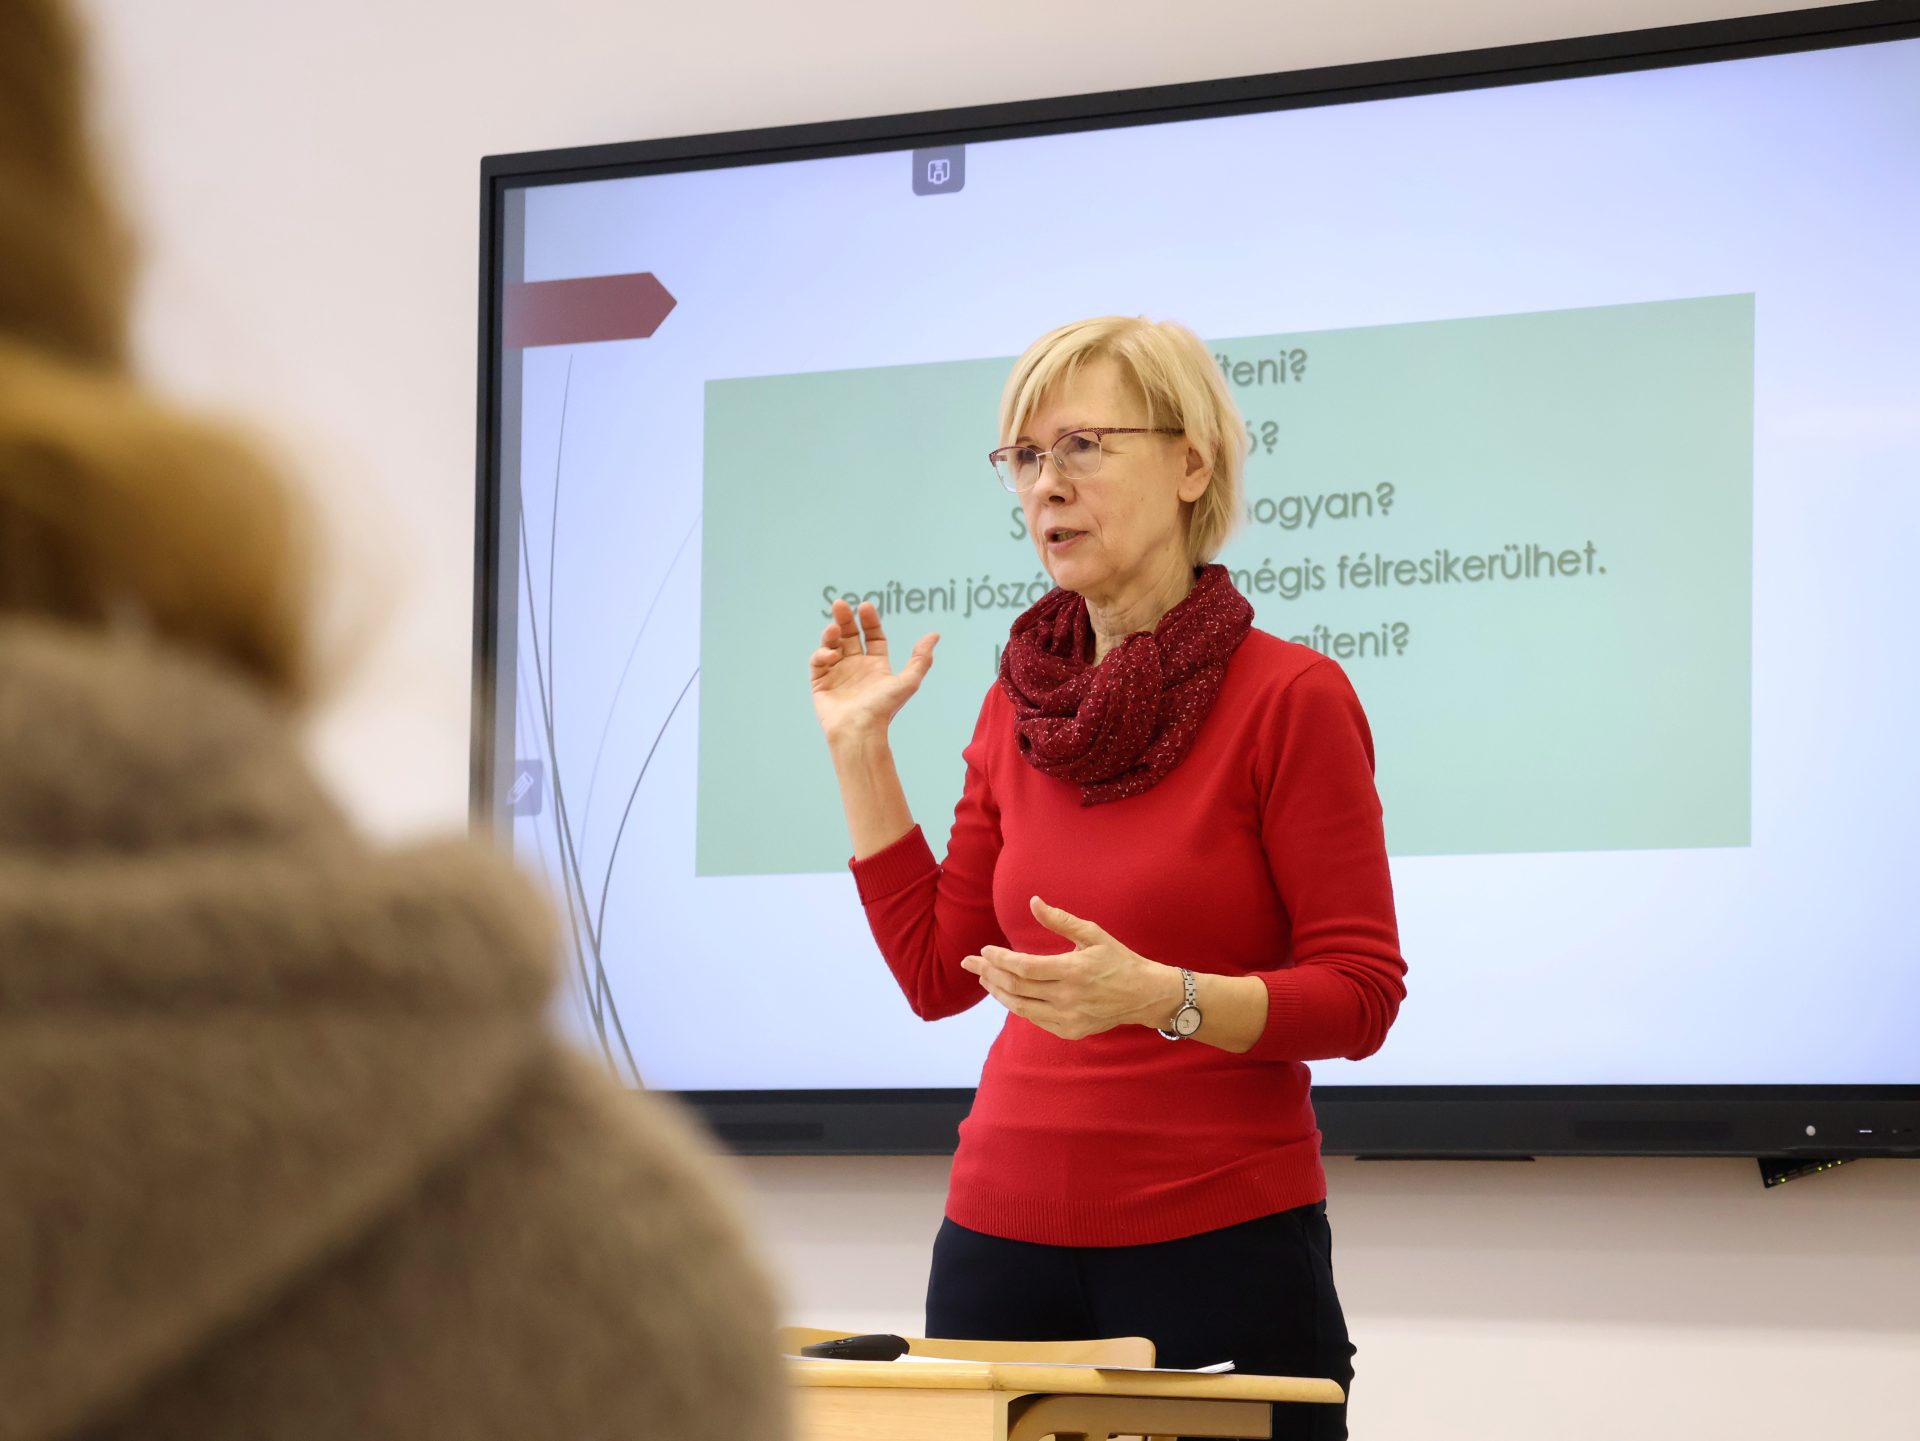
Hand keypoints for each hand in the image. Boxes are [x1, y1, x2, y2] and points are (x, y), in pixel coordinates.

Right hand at [809, 599, 937, 744]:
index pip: (872, 636)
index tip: (865, 606)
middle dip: (844, 619)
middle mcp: (856, 668)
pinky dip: (821, 654)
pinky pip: (818, 662)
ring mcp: (838, 674)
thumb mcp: (908, 681)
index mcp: (876, 666)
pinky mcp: (821, 684)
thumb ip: (921, 658)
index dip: (869, 620)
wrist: (859, 731)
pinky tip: (830, 655)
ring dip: (831, 634)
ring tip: (833, 629)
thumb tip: (935, 635)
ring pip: (832, 645)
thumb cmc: (884, 709)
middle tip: (840, 604)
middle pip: (849, 636)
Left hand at [961, 896, 1179, 1041]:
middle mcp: (1068, 997)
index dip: (1000, 960)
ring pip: (1020, 1007)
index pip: (1024, 968)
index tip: (984, 951)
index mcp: (1073, 971)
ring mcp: (1068, 1018)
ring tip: (983, 978)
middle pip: (1016, 988)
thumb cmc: (1118, 960)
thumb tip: (1033, 902)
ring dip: (998, 992)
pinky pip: (1034, 1018)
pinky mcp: (1069, 1030)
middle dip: (988, 974)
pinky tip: (1007, 994)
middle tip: (969, 964)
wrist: (1144, 995)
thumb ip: (1060, 920)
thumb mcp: (1093, 934)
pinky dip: (1017, 1005)